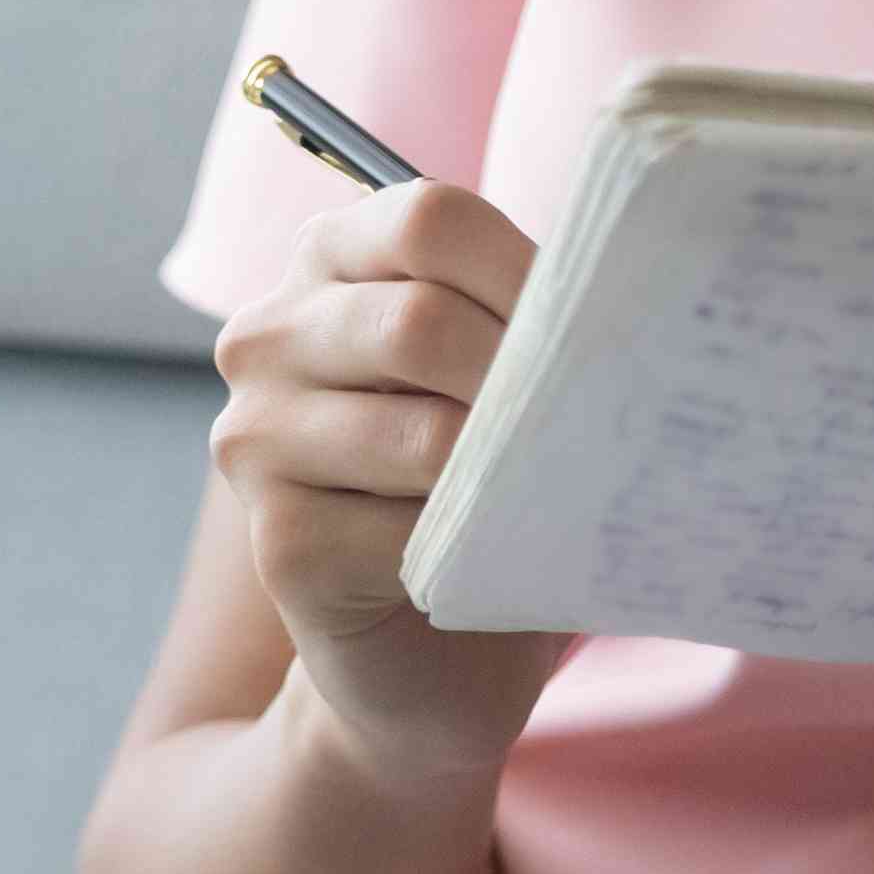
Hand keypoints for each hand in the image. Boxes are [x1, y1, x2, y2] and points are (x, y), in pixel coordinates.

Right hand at [208, 178, 573, 782]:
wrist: (437, 655)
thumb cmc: (483, 487)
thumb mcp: (500, 376)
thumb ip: (527, 319)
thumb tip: (618, 294)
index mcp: (328, 260)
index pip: (428, 218)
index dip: (526, 269)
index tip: (596, 325)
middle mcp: (266, 335)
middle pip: (418, 322)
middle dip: (525, 378)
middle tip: (597, 424)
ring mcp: (255, 440)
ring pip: (421, 434)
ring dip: (509, 474)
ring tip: (559, 493)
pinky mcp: (277, 543)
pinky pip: (406, 532)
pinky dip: (475, 552)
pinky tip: (493, 562)